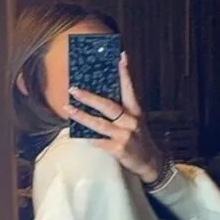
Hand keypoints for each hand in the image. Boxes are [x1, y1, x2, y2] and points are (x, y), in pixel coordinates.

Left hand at [64, 53, 163, 183]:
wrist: (150, 162)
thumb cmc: (139, 138)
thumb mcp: (136, 121)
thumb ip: (122, 110)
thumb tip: (100, 97)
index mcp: (136, 111)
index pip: (129, 89)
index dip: (125, 73)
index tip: (120, 58)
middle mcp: (130, 121)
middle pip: (108, 106)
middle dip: (89, 97)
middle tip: (73, 89)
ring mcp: (124, 135)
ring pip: (99, 124)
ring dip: (81, 116)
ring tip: (68, 109)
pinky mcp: (118, 149)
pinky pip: (98, 141)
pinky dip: (87, 137)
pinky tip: (77, 132)